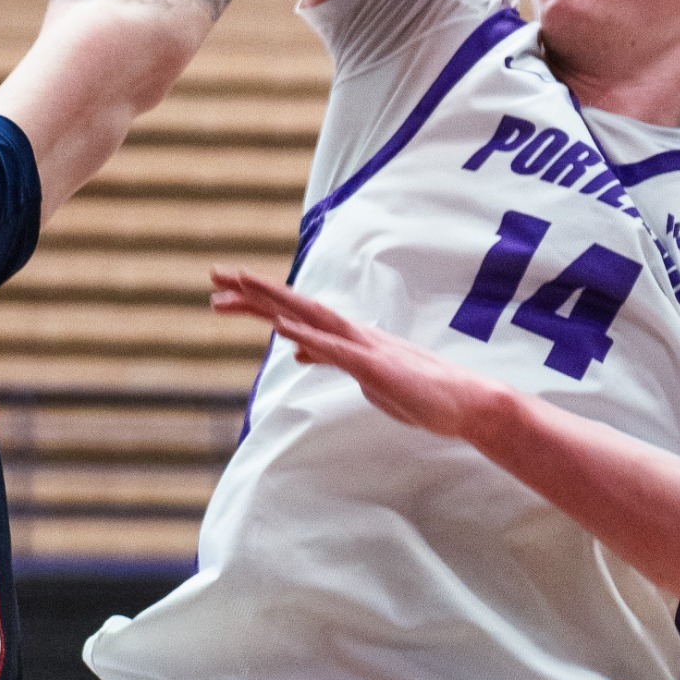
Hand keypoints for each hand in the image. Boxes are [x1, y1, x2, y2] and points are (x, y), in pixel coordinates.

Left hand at [211, 267, 513, 439]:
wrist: (466, 404)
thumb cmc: (420, 393)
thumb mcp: (364, 376)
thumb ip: (331, 358)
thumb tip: (298, 349)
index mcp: (348, 339)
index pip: (296, 314)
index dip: (259, 301)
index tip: (224, 293)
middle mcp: (353, 334)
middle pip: (295, 306)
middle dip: (253, 291)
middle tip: (214, 275)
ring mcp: (364, 347)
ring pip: (311, 316)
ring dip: (273, 301)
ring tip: (238, 287)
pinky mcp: (375, 367)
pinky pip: (336, 349)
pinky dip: (308, 335)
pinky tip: (282, 327)